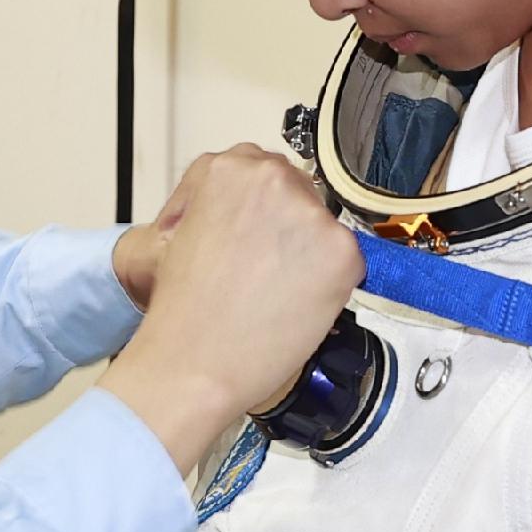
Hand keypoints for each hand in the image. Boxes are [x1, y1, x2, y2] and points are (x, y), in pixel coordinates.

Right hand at [98, 147, 359, 472]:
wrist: (194, 363)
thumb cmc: (184, 312)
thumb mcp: (186, 232)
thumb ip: (228, 208)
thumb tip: (259, 216)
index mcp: (227, 168)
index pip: (261, 172)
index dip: (259, 210)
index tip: (256, 232)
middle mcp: (272, 178)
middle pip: (298, 193)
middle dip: (288, 229)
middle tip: (267, 271)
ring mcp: (310, 213)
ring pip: (323, 228)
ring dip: (311, 256)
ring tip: (276, 295)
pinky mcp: (341, 250)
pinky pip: (347, 263)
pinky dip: (331, 286)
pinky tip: (297, 307)